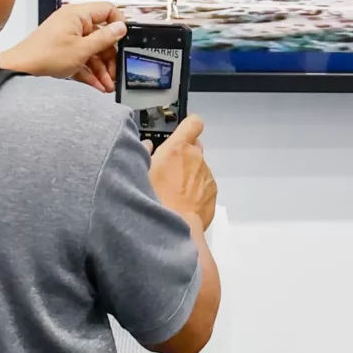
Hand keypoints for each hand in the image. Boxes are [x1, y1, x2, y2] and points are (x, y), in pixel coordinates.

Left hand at [0, 1, 125, 90]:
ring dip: (101, 68)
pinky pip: (81, 58)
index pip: (107, 10)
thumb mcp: (81, 50)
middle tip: (116, 72)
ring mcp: (67, 37)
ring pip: (92, 50)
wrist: (20, 70)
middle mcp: (73, 23)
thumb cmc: (44, 56)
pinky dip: (89, 71)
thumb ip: (105, 38)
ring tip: (107, 85)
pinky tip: (97, 86)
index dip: (118, 24)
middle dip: (109, 57)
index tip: (125, 40)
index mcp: (78, 15)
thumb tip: (121, 28)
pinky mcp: (63, 51)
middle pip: (101, 35)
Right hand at [148, 115, 217, 231]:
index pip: (193, 123)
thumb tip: (147, 146)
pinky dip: (196, 192)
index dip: (189, 127)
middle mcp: (195, 158)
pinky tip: (183, 204)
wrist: (171, 228)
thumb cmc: (153, 199)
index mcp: (177, 148)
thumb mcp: (141, 172)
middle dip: (184, 157)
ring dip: (190, 176)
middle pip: (194, 149)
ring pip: (199, 170)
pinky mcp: (212, 193)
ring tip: (174, 194)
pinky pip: (204, 187)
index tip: (183, 133)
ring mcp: (206, 175)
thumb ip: (145, 154)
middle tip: (169, 172)